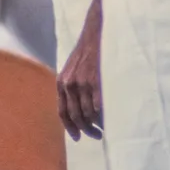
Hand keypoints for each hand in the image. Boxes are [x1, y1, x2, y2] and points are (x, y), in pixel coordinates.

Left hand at [57, 3, 104, 141]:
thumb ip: (71, 86)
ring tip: (104, 129)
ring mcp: (82, 83)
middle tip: (96, 136)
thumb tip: (77, 107)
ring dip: (96, 125)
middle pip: (75, 116)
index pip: (62, 112)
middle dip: (86, 130)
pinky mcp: (95, 81)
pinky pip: (97, 106)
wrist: (97, 32)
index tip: (78, 137)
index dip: (70, 127)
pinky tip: (108, 120)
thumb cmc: (88, 50)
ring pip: (87, 114)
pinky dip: (102, 116)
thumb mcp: (73, 68)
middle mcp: (69, 84)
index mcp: (62, 82)